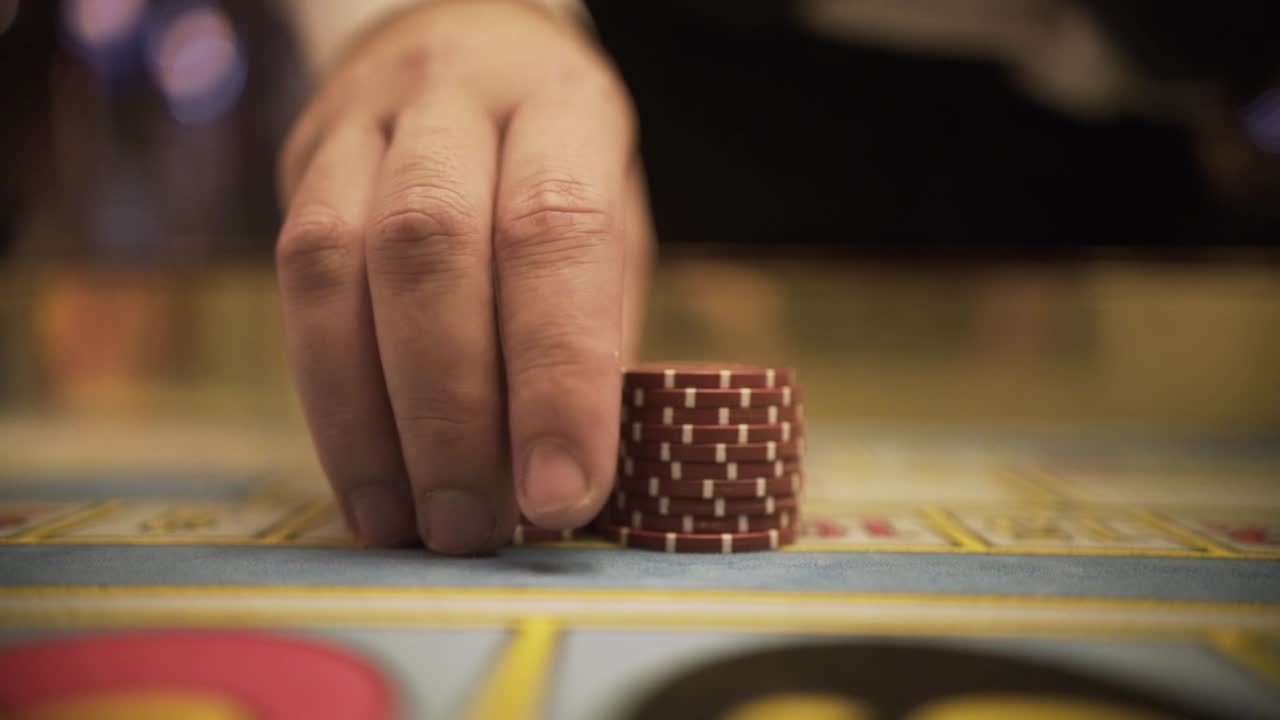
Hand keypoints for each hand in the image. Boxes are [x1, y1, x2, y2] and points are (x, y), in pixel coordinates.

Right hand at [275, 0, 652, 553]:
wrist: (462, 49)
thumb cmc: (557, 168)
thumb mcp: (610, 223)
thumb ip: (593, 329)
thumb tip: (569, 482)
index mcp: (560, 106)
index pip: (557, 230)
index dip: (556, 373)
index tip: (561, 494)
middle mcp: (453, 97)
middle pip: (431, 246)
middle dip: (453, 412)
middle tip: (477, 527)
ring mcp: (361, 123)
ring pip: (338, 264)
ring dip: (372, 420)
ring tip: (413, 524)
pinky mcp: (300, 164)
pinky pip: (293, 281)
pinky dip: (329, 400)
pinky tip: (366, 481)